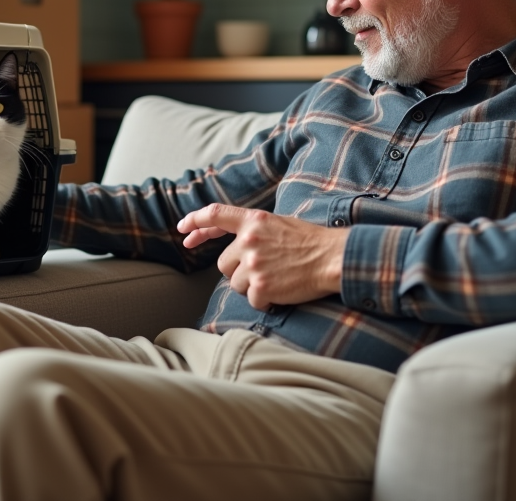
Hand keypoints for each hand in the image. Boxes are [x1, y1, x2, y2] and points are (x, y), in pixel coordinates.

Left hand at [177, 204, 347, 309]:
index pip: (215, 215)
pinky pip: (252, 300)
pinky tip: (282, 290)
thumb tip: (233, 239)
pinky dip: (265, 301)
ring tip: (277, 278)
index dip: (195, 222)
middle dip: (238, 271)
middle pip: (223, 264)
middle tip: (264, 270)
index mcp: (253, 220)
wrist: (332, 258)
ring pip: (236, 284)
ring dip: (252, 286)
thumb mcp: (278, 223)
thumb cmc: (309, 241)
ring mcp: (254, 264)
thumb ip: (253, 229)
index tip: (183, 230)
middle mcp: (249, 240)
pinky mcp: (261, 286)